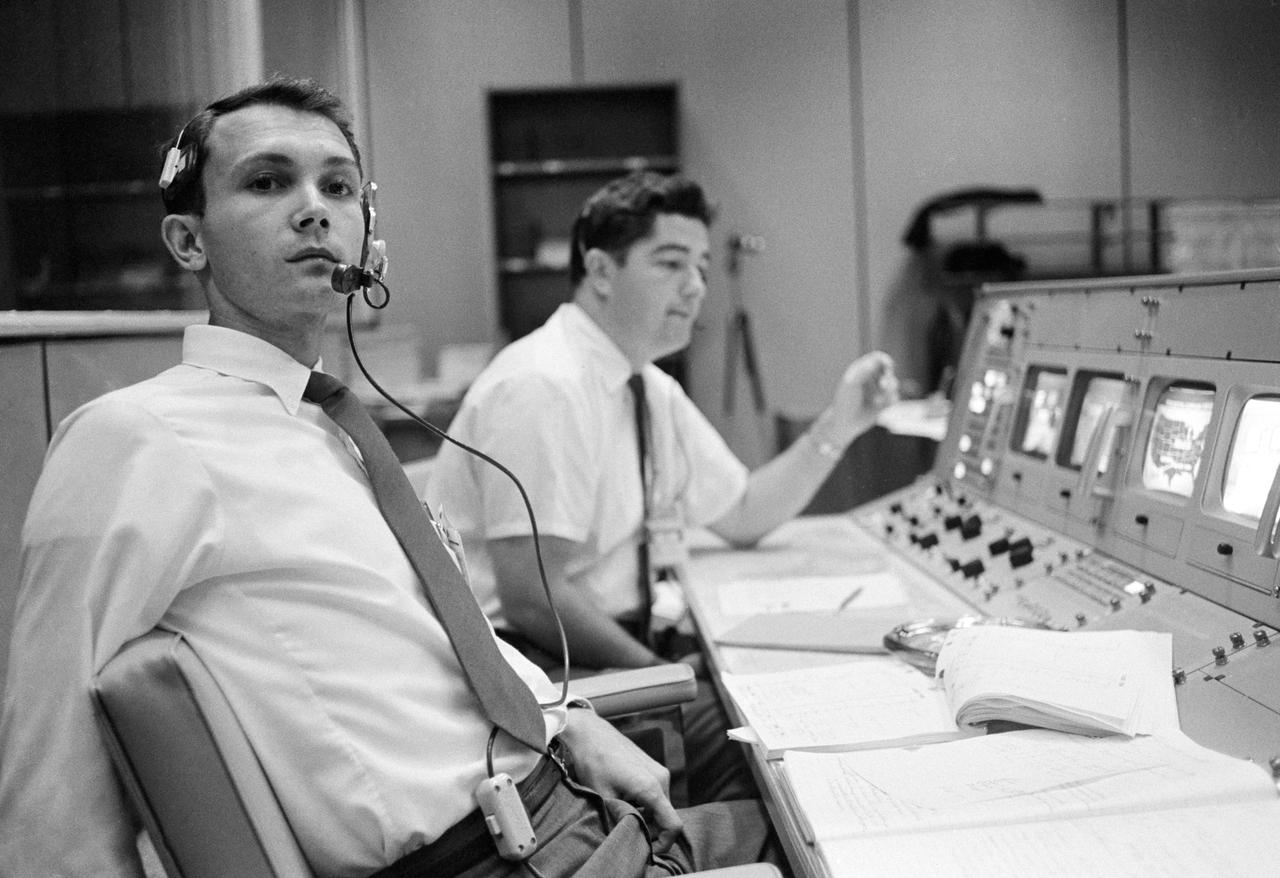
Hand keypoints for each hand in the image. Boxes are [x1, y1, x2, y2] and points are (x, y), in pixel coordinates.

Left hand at [558, 708, 682, 851]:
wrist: (590, 733)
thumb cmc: (594, 762)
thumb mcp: (604, 796)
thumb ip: (622, 819)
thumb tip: (631, 836)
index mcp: (652, 787)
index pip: (673, 825)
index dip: (663, 844)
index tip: (646, 850)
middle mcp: (662, 779)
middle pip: (666, 817)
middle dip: (651, 830)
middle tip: (627, 832)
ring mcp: (659, 771)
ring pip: (661, 806)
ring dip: (646, 816)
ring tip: (621, 813)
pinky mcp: (654, 768)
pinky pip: (656, 794)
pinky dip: (645, 804)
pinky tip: (624, 799)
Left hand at [820, 351, 897, 445]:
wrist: (846, 423)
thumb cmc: (845, 402)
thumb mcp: (851, 385)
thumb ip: (863, 372)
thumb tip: (875, 360)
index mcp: (861, 369)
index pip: (877, 358)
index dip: (885, 360)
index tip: (888, 366)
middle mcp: (871, 377)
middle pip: (888, 370)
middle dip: (888, 378)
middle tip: (883, 385)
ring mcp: (879, 389)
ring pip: (894, 384)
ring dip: (887, 392)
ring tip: (876, 402)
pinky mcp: (885, 401)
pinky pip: (894, 398)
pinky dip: (888, 401)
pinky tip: (878, 407)